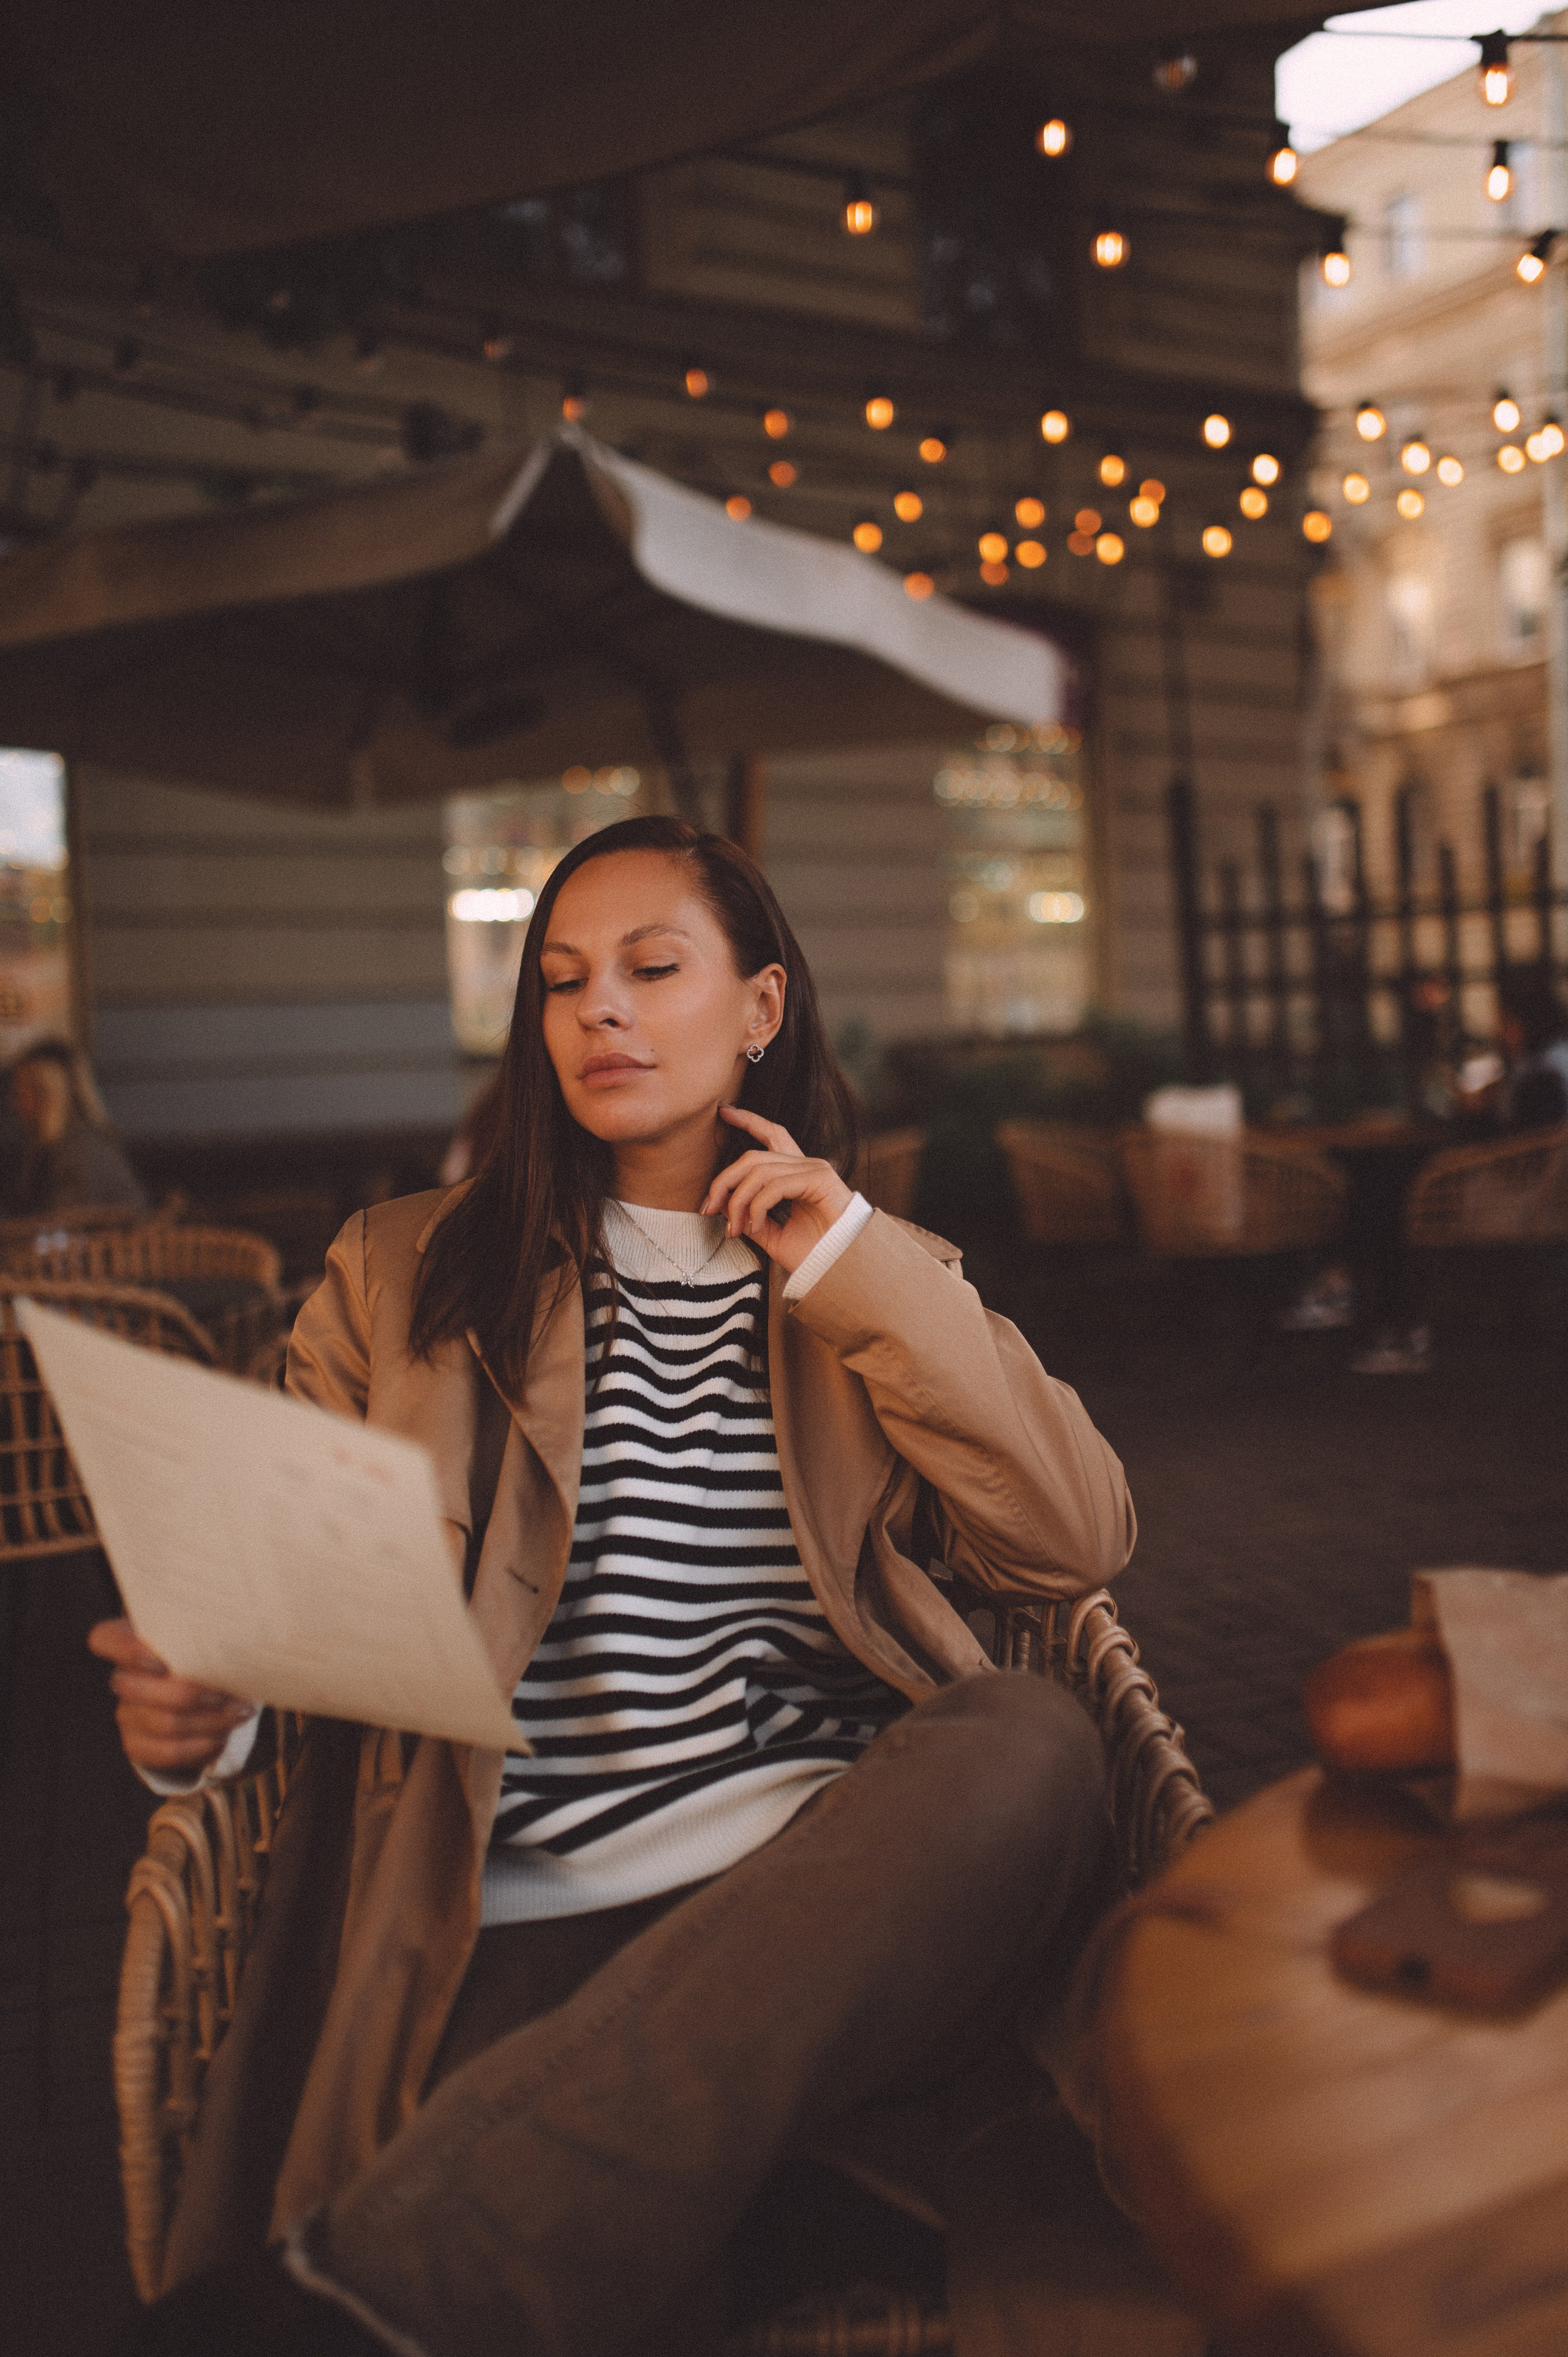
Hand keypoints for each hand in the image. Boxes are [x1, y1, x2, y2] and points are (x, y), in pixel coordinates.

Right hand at [87, 1617, 253, 1774]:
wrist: (197, 1700)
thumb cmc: (200, 1658)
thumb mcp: (198, 1642)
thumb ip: (202, 1638)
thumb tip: (233, 1643)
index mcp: (127, 1642)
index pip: (105, 1639)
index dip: (127, 1650)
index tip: (161, 1661)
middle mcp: (122, 1679)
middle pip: (142, 1689)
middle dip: (191, 1693)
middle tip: (227, 1694)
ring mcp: (126, 1714)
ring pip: (165, 1722)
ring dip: (209, 1721)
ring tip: (239, 1713)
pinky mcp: (137, 1745)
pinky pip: (169, 1751)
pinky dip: (201, 1745)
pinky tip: (222, 1735)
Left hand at [701, 1107, 853, 1274]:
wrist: (840, 1269)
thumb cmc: (813, 1254)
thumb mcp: (771, 1235)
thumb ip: (750, 1217)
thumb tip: (722, 1207)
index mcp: (796, 1174)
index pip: (772, 1136)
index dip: (749, 1121)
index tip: (725, 1112)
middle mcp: (806, 1166)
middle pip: (753, 1157)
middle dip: (724, 1180)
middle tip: (708, 1208)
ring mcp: (814, 1170)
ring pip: (759, 1172)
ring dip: (739, 1201)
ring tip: (735, 1229)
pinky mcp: (820, 1180)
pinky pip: (775, 1185)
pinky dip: (758, 1206)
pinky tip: (755, 1226)